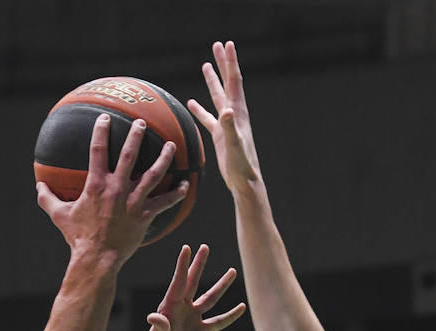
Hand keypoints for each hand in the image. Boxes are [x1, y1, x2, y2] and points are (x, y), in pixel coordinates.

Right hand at [38, 115, 188, 258]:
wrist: (97, 258)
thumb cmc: (78, 237)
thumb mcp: (59, 216)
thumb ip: (47, 198)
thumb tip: (38, 186)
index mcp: (96, 185)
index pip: (98, 151)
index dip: (101, 132)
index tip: (105, 118)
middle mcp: (116, 188)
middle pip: (129, 155)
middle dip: (136, 136)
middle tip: (143, 123)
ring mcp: (133, 201)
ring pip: (153, 174)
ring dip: (164, 158)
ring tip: (172, 146)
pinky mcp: (144, 216)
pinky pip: (164, 202)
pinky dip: (175, 194)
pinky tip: (184, 185)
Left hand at [139, 244, 245, 330]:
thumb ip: (157, 329)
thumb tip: (154, 317)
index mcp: (169, 308)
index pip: (178, 282)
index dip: (183, 265)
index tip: (187, 247)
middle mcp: (180, 310)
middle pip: (192, 283)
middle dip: (199, 265)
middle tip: (205, 247)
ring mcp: (190, 320)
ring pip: (209, 299)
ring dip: (221, 286)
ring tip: (233, 271)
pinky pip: (216, 321)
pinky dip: (229, 316)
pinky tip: (240, 307)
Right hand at [187, 41, 262, 192]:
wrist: (244, 182)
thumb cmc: (242, 165)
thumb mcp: (234, 145)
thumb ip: (229, 127)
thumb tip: (225, 110)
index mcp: (238, 113)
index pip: (233, 81)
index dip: (230, 62)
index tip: (227, 44)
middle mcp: (233, 115)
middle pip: (227, 83)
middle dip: (222, 64)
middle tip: (217, 45)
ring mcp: (226, 124)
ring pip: (217, 96)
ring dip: (212, 81)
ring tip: (205, 64)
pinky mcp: (219, 135)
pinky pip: (207, 117)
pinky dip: (200, 109)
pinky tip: (191, 103)